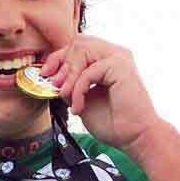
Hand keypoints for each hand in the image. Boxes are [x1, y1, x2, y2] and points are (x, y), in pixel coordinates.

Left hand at [35, 36, 162, 150]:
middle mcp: (114, 53)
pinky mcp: (120, 66)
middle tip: (55, 86)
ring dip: (69, 75)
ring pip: (82, 50)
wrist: (134, 137)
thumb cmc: (113, 122)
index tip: (45, 74)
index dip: (58, 57)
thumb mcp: (82, 99)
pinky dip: (78, 89)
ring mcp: (119, 57)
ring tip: (66, 97)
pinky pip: (88, 71)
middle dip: (61, 63)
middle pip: (78, 42)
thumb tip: (52, 78)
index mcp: (106, 59)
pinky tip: (79, 107)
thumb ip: (70, 85)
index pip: (77, 46)